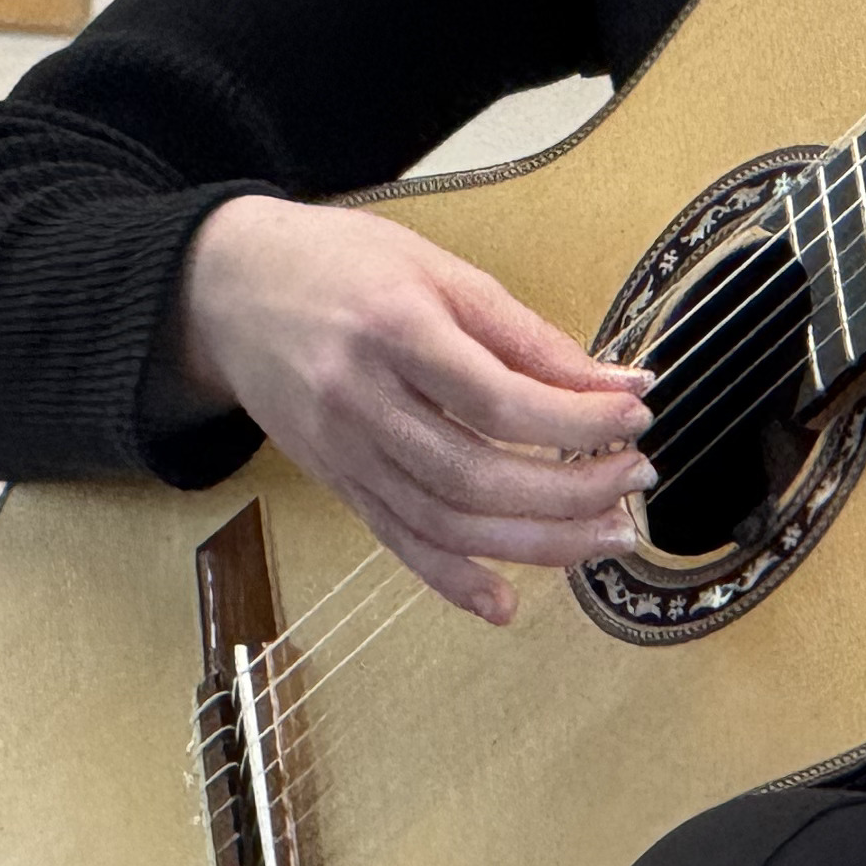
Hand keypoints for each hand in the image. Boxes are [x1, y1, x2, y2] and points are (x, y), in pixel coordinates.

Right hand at [172, 195, 656, 624]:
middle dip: (571, 491)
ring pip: (445, 523)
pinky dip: (453, 581)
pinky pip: (398, 544)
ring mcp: (344, 454)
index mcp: (396, 331)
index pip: (498, 399)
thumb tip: (613, 382)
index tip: (634, 414)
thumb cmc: (340, 264)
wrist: (230, 289)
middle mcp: (362, 402)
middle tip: (635, 478)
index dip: (576, 419)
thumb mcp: (441, 270)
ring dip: (537, 543)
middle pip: (476, 475)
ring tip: (605, 534)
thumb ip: (527, 335)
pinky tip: (504, 601)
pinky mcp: (337, 485)